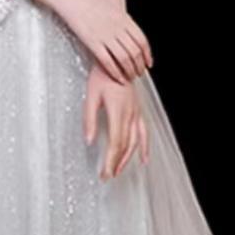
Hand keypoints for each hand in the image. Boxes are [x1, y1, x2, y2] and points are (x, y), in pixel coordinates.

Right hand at [41, 0, 152, 84]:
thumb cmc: (88, 0)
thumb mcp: (111, 8)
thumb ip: (121, 21)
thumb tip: (129, 34)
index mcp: (124, 18)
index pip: (142, 40)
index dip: (147, 54)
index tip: (149, 62)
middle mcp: (117, 28)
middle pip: (135, 51)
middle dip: (139, 65)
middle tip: (139, 73)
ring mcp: (106, 35)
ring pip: (124, 59)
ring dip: (129, 71)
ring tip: (130, 77)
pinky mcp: (93, 43)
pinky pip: (108, 61)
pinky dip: (115, 72)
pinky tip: (117, 77)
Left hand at [85, 62, 149, 179]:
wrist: (118, 59)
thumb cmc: (102, 75)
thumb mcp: (91, 95)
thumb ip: (89, 119)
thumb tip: (89, 141)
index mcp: (118, 111)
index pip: (116, 142)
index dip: (111, 160)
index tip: (105, 173)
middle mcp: (130, 113)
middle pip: (125, 145)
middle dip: (116, 163)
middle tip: (107, 176)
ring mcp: (136, 112)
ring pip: (135, 141)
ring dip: (127, 158)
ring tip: (118, 170)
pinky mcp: (138, 110)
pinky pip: (144, 132)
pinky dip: (145, 147)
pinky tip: (144, 158)